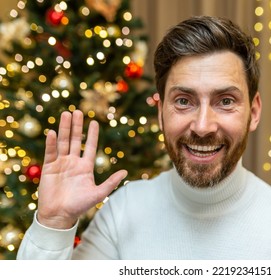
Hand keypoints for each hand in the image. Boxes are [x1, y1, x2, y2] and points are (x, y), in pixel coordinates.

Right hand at [36, 110, 127, 228]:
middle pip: (75, 140)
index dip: (92, 135)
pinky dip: (51, 142)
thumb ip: (111, 183)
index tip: (94, 122)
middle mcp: (73, 162)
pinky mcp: (49, 168)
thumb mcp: (98, 194)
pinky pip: (50, 152)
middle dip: (76, 126)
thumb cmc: (79, 206)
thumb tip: (125, 173)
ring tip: (66, 114)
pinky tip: (52, 132)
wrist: (59, 215)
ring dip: (64, 128)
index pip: (90, 147)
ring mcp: (61, 164)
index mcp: (86, 167)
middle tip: (78, 111)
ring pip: (63, 142)